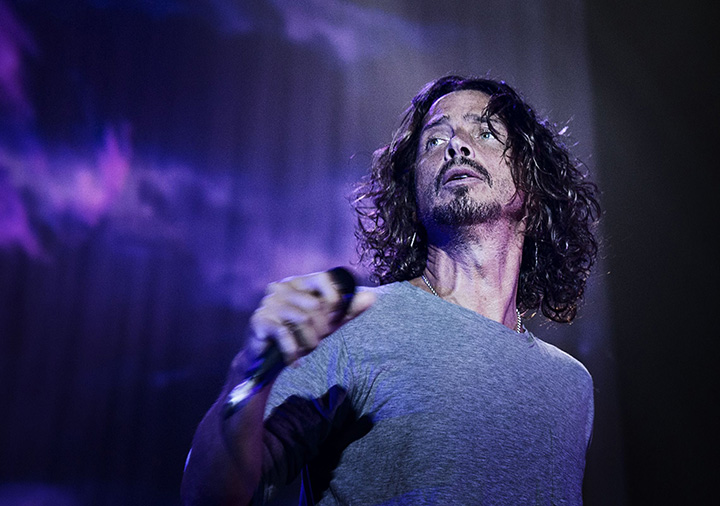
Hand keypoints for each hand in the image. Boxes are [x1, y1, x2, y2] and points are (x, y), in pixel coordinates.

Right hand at [248, 271, 375, 364]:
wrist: (268, 359)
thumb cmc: (300, 335)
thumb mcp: (327, 322)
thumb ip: (348, 309)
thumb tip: (373, 297)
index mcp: (299, 282)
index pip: (324, 279)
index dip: (335, 302)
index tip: (334, 321)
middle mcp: (282, 287)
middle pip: (315, 305)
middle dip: (321, 329)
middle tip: (318, 342)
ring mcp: (269, 303)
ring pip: (303, 319)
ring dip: (309, 342)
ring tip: (307, 351)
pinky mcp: (260, 321)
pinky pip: (285, 334)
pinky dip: (293, 352)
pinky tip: (295, 363)